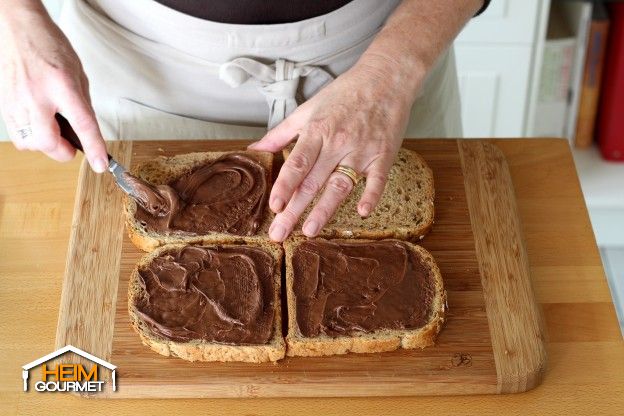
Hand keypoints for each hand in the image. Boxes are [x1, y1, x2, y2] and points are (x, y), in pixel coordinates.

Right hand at [0, 1, 106, 171]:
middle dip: (64, 152)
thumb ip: (83, 106)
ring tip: (54, 129)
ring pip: (31, 144)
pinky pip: (19, 137)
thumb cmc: (51, 49)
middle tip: (72, 145)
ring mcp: (17, 101)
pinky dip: (32, 138)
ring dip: (47, 145)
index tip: (101, 164)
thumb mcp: (79, 76)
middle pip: (48, 143)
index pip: (82, 124)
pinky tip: (40, 125)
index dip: (93, 148)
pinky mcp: (5, 105)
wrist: (20, 30)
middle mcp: (36, 95)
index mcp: (62, 85)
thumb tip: (88, 134)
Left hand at [249, 57, 419, 241]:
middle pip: (313, 181)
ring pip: (340, 184)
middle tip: (280, 234)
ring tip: (310, 231)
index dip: (284, 186)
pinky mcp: (383, 155)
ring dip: (325, 210)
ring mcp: (361, 150)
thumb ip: (281, 133)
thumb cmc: (344, 94)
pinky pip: (378, 179)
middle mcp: (337, 142)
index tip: (274, 206)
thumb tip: (254, 150)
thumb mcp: (307, 109)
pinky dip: (371, 195)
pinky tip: (362, 212)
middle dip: (295, 210)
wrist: (385, 79)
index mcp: (317, 130)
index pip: (297, 163)